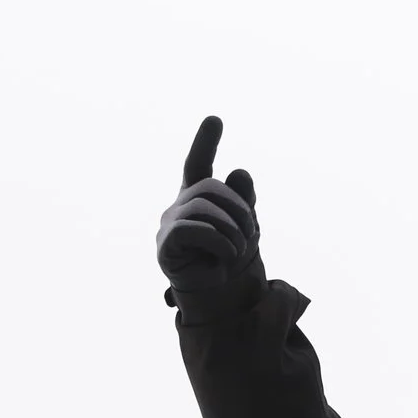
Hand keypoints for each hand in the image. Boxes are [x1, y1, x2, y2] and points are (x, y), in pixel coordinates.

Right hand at [156, 115, 263, 313]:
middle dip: (238, 208)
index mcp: (198, 199)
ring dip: (232, 228)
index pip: (198, 165)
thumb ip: (243, 200)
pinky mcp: (165, 244)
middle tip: (252, 233)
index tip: (215, 119)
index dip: (205, 143)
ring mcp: (169, 224)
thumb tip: (239, 172)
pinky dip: (218, 241)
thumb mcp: (246, 227)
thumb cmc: (230, 260)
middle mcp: (180, 207)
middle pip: (209, 187)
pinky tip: (225, 257)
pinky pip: (193, 227)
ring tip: (238, 249)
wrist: (222, 297)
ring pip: (203, 206)